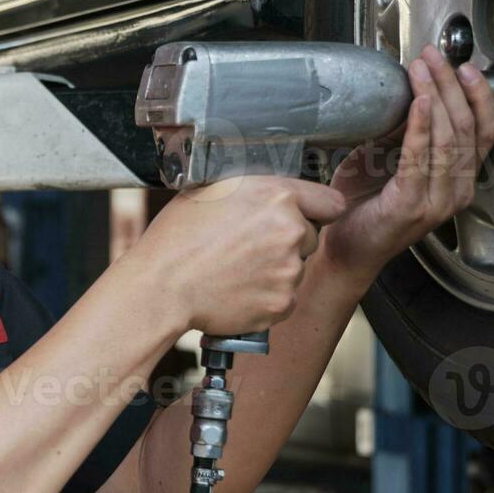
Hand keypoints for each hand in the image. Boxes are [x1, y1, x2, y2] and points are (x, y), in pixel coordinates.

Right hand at [134, 175, 347, 336]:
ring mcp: (290, 271)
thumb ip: (253, 189)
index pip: (331, 202)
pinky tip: (236, 289)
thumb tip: (269, 190)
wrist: (162, 286)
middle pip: (310, 237)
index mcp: (277, 196)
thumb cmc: (177, 238)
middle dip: (287, 241)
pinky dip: (266, 297)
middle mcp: (291, 231)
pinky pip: (284, 298)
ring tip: (235, 269)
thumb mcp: (212, 191)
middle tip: (249, 246)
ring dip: (275, 270)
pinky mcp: (282, 303)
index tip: (305, 217)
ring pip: (295, 268)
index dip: (315, 210)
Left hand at [320, 44, 493, 283]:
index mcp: (459, 179)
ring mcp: (438, 201)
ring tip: (421, 69)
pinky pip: (421, 158)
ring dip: (435, 96)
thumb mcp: (389, 158)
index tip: (462, 64)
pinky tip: (419, 102)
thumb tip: (409, 88)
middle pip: (467, 128)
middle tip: (433, 56)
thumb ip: (404, 131)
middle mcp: (456, 191)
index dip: (478, 95)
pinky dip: (421, 127)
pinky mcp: (412, 205)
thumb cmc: (365, 206)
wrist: (345, 249)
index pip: (484, 130)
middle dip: (451, 85)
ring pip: (449, 139)